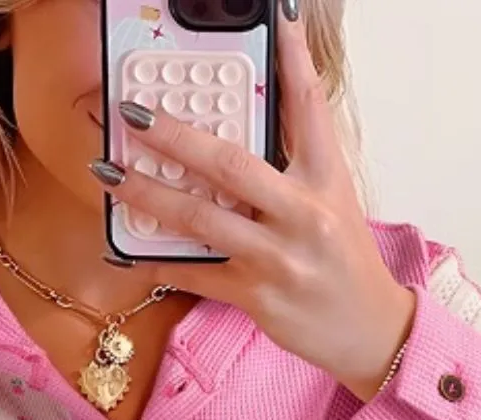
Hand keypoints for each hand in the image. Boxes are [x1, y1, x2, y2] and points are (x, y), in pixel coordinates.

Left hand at [92, 9, 416, 402]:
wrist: (367, 328)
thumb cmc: (343, 261)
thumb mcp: (332, 199)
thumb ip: (294, 162)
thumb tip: (249, 124)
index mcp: (324, 179)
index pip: (307, 106)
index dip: (290, 58)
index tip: (275, 17)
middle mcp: (303, 214)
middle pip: (231, 164)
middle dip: (176, 136)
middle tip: (134, 114)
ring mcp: (278, 258)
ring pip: (202, 220)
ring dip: (150, 196)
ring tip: (112, 176)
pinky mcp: (256, 296)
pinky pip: (196, 273)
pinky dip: (160, 261)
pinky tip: (129, 249)